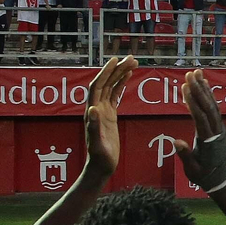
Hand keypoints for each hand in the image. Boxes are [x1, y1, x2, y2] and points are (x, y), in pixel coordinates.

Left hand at [83, 56, 135, 179]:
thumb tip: (92, 108)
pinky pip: (115, 95)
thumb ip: (94, 126)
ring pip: (111, 87)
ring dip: (120, 74)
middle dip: (117, 69)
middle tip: (131, 58)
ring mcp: (103, 110)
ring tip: (133, 62)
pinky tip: (128, 77)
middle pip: (106, 83)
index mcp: (92, 111)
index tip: (115, 61)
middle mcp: (96, 107)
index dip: (105, 72)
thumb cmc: (99, 157)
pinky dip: (121, 85)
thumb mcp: (97, 143)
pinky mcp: (110, 115)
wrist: (101, 166)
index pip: (97, 86)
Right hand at [173, 70, 225, 191]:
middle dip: (199, 90)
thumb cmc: (203, 175)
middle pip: (208, 107)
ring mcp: (219, 128)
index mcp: (208, 140)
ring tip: (196, 73)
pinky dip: (208, 95)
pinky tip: (203, 84)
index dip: (193, 102)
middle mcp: (216, 131)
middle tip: (190, 74)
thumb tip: (176, 142)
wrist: (219, 178)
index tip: (185, 88)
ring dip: (204, 89)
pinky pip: (213, 108)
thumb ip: (185, 155)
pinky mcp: (218, 126)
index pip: (200, 118)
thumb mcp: (192, 169)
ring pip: (212, 105)